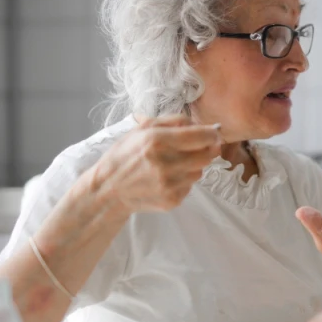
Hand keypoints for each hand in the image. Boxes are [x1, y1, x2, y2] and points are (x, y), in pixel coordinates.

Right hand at [92, 115, 220, 212]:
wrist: (108, 189)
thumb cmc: (125, 155)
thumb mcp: (142, 129)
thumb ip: (174, 121)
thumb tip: (203, 125)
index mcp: (157, 141)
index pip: (202, 136)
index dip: (212, 134)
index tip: (213, 133)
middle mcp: (165, 163)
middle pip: (207, 155)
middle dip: (207, 149)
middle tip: (198, 147)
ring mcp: (169, 184)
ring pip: (200, 171)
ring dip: (194, 165)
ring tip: (175, 163)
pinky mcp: (172, 200)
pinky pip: (190, 186)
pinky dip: (184, 180)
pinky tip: (167, 178)